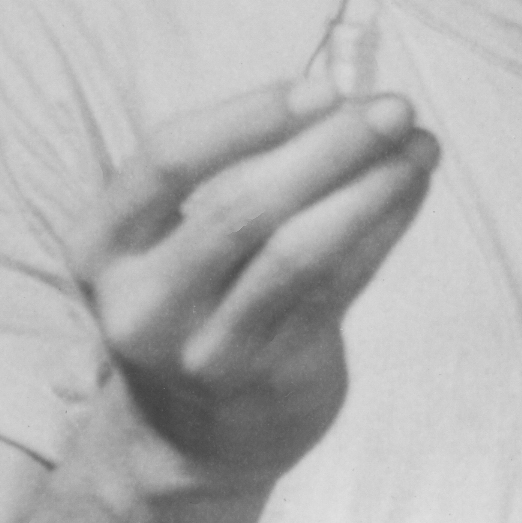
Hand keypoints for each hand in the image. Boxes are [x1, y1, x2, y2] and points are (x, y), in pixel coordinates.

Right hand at [64, 74, 436, 490]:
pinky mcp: (267, 378)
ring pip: (298, 254)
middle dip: (328, 149)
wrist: (193, 435)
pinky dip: (381, 231)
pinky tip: (410, 191)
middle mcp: (141, 305)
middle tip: (395, 108)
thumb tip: (344, 99)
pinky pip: (336, 289)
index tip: (324, 87)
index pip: (166, 159)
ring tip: (420, 146)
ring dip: (370, 189)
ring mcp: (203, 351)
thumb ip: (239, 169)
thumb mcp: (177, 236)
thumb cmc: (199, 292)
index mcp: (101, 245)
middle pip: (240, 208)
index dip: (248, 117)